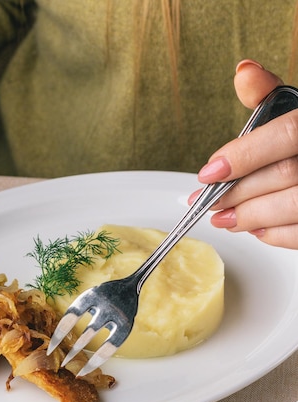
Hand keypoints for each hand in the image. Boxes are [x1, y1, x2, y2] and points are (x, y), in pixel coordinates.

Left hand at [194, 59, 297, 248]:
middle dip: (237, 192)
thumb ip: (270, 98)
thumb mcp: (296, 113)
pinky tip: (256, 229)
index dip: (244, 155)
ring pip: (294, 206)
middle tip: (207, 202)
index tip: (209, 173)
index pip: (287, 134)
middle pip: (285, 174)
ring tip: (223, 218)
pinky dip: (276, 234)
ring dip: (250, 217)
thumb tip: (244, 72)